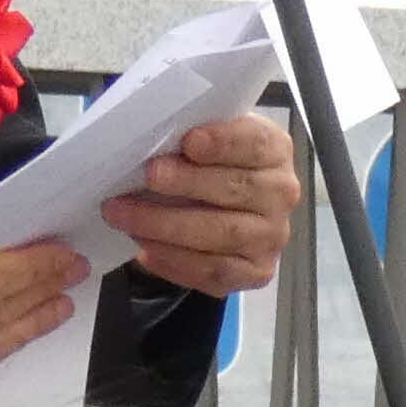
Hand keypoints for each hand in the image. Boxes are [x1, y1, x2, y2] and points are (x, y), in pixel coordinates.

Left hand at [104, 114, 301, 299]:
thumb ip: (191, 135)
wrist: (221, 211)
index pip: (256, 142)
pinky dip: (174, 261)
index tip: (189, 141)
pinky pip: (213, 270)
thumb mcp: (206, 139)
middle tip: (149, 176)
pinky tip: (145, 248)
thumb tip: (149, 139)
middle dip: (188, 183)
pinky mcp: (255, 271)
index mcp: (275, 151)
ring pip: (222, 233)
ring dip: (167, 225)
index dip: (224, 142)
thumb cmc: (208, 167)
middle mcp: (280, 194)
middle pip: (237, 188)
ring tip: (125, 215)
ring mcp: (271, 236)